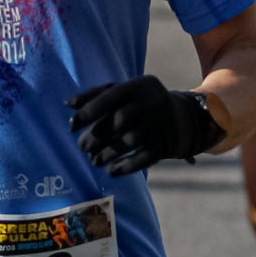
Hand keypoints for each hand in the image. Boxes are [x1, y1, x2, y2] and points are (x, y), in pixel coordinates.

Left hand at [68, 77, 222, 176]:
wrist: (187, 119)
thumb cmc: (145, 103)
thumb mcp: (126, 92)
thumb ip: (97, 94)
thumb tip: (68, 104)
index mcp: (140, 85)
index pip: (109, 97)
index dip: (87, 112)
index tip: (71, 126)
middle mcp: (152, 103)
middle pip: (117, 121)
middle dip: (95, 137)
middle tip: (82, 147)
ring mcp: (160, 125)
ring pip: (127, 142)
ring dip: (106, 154)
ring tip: (94, 160)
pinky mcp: (165, 147)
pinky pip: (140, 160)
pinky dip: (123, 167)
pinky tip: (111, 171)